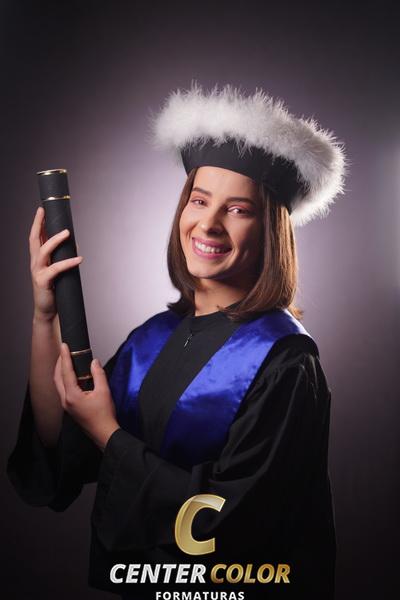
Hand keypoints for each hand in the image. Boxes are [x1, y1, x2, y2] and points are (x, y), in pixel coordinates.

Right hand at [29, 206, 82, 321]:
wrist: (48, 311)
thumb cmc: (55, 290)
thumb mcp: (58, 271)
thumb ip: (63, 257)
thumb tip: (75, 245)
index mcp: (37, 259)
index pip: (35, 237)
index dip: (37, 223)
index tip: (41, 210)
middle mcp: (35, 263)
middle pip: (34, 239)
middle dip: (39, 224)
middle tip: (45, 212)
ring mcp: (38, 271)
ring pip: (44, 251)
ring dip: (55, 240)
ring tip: (67, 233)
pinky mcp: (43, 281)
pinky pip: (57, 268)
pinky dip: (69, 262)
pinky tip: (79, 258)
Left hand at [54, 342, 120, 450]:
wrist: (104, 433)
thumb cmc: (104, 416)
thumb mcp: (104, 391)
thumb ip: (98, 374)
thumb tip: (94, 362)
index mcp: (72, 396)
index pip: (66, 372)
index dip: (65, 357)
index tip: (64, 346)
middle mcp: (66, 400)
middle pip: (57, 377)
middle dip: (60, 363)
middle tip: (64, 351)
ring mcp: (67, 405)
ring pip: (59, 384)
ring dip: (62, 372)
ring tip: (68, 361)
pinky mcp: (70, 408)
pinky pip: (64, 390)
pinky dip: (66, 380)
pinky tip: (75, 376)